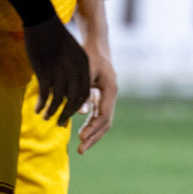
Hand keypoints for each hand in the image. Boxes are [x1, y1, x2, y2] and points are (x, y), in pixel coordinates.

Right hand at [24, 19, 90, 127]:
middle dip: (67, 114)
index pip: (84, 93)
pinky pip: (45, 96)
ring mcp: (60, 72)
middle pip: (74, 101)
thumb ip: (73, 72)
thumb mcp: (70, 54)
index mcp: (84, 66)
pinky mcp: (45, 73)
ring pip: (59, 101)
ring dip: (52, 112)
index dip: (77, 106)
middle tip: (60, 123)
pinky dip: (42, 105)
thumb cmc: (55, 37)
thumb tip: (68, 92)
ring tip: (45, 117)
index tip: (70, 112)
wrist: (43, 21)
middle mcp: (75, 71)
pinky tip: (37, 109)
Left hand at [77, 38, 117, 152]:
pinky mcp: (101, 96)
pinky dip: (90, 125)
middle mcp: (111, 95)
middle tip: (80, 149)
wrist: (96, 43)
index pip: (103, 115)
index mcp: (110, 90)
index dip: (92, 128)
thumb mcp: (87, 69)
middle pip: (105, 122)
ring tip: (81, 147)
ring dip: (92, 134)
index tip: (81, 138)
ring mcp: (107, 97)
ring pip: (102, 121)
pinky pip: (98, 115)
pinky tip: (81, 133)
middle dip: (93, 137)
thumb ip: (84, 89)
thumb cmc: (90, 54)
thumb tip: (80, 112)